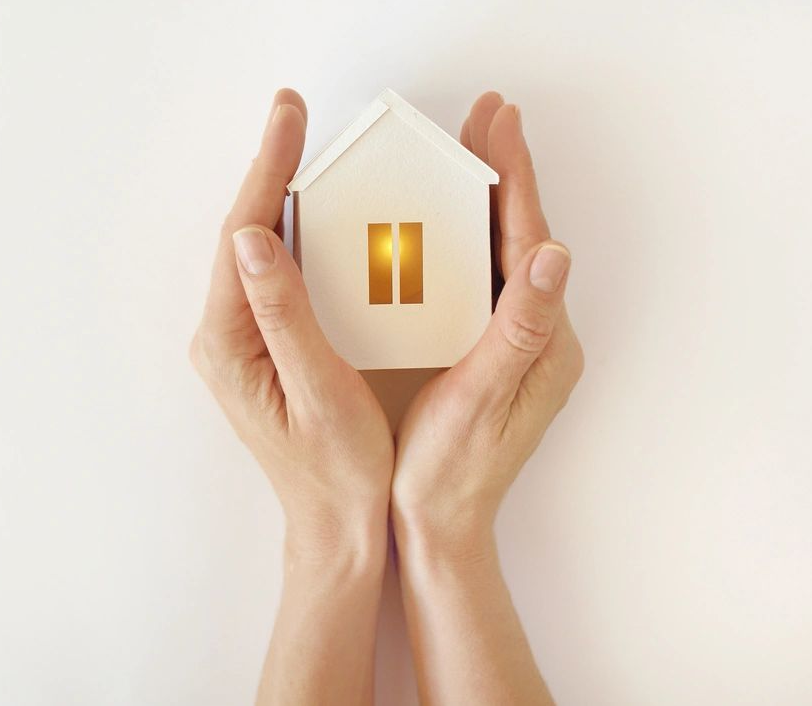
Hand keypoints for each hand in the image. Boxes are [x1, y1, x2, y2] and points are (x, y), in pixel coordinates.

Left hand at [190, 89, 392, 559]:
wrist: (338, 523)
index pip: (244, 239)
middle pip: (246, 235)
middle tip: (296, 118)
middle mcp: (228, 336)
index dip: (267, 174)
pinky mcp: (269, 346)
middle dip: (271, 172)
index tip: (290, 121)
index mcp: (232, 345)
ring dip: (282, 199)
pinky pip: (279, 278)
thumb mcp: (317, 392)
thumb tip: (254, 239)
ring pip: (261, 253)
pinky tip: (318, 217)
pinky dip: (297, 238)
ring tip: (306, 151)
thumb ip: (283, 316)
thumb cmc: (337, 470)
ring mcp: (246, 341)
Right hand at [391, 93, 583, 555]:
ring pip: (501, 255)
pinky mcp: (487, 349)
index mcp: (543, 343)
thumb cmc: (450, 470)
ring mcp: (513, 341)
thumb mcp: (482, 397)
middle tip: (486, 119)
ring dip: (484, 202)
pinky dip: (466, 241)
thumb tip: (556, 256)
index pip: (530, 244)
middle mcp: (536, 335)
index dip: (514, 182)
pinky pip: (481, 281)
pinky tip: (445, 220)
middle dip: (503, 176)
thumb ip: (520, 328)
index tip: (498, 125)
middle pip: (521, 239)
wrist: (438, 522)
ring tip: (468, 152)